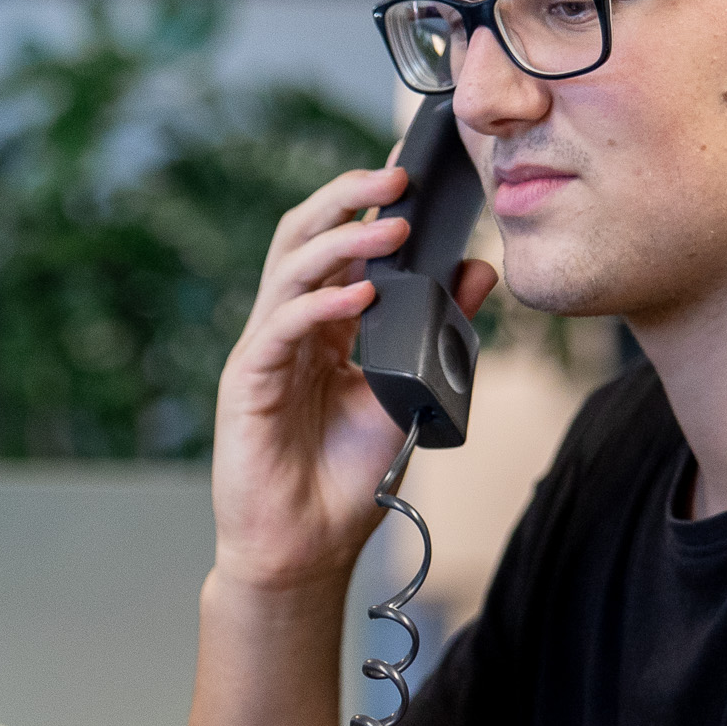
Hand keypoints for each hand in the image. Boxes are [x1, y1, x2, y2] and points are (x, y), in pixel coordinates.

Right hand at [210, 159, 498, 594]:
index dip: (365, 206)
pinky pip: (282, 327)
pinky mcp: (247, 383)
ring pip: (290, 269)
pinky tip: (362, 296)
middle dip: (346, 200)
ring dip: (342, 241)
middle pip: (303, 238)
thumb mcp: (411, 391)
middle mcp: (289, 329)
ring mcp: (265, 352)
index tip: (409, 177)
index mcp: (323, 327)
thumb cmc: (347, 480)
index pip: (337, 247)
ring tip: (392, 226)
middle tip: (396, 177)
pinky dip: (322, 304)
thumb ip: (440, 332)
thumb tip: (479, 268)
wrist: (307, 549)